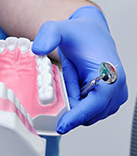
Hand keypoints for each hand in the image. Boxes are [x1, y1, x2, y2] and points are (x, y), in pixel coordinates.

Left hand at [32, 6, 127, 133]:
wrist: (90, 33)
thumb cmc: (79, 33)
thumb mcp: (59, 29)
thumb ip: (48, 36)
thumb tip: (37, 50)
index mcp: (110, 74)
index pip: (93, 105)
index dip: (76, 117)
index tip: (61, 126)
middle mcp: (117, 88)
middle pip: (88, 113)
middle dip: (70, 103)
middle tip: (63, 77)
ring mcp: (116, 96)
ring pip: (87, 113)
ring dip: (74, 99)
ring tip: (73, 74)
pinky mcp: (110, 100)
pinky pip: (87, 109)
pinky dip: (77, 100)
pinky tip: (75, 80)